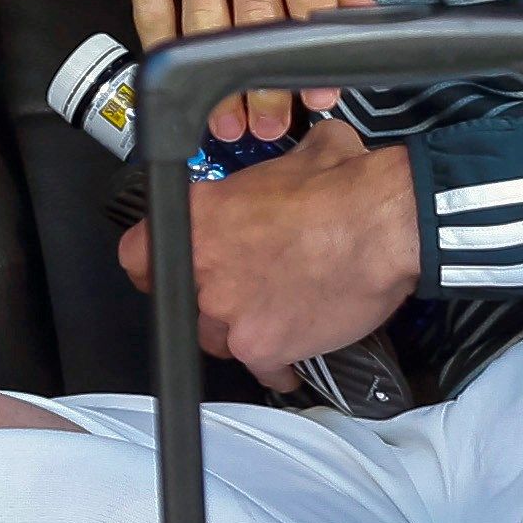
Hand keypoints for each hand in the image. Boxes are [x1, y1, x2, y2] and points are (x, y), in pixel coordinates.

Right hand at [99, 0, 369, 140]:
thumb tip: (363, 13)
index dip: (318, 51)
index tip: (322, 93)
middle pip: (258, 15)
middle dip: (265, 81)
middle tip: (272, 125)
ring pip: (204, 19)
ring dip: (216, 81)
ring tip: (227, 121)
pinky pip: (150, 3)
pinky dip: (164, 49)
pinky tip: (177, 80)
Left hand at [118, 123, 417, 386]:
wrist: (384, 228)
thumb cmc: (347, 189)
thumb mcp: (304, 154)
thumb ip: (278, 168)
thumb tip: (297, 159)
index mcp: (201, 217)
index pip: (138, 255)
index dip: (155, 266)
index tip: (171, 273)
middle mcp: (205, 269)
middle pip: (185, 304)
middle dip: (214, 301)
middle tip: (249, 289)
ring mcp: (230, 313)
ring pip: (219, 340)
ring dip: (243, 332)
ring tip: (274, 316)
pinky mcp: (263, 347)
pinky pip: (262, 368)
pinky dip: (278, 364)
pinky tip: (294, 352)